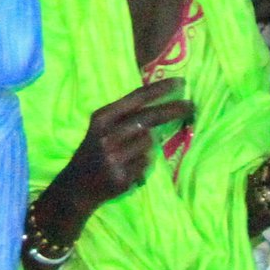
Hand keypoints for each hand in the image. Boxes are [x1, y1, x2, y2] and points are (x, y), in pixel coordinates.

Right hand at [53, 77, 197, 217]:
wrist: (77, 187)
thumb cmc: (94, 150)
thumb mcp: (102, 126)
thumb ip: (126, 115)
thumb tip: (163, 102)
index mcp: (102, 117)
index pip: (137, 98)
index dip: (161, 89)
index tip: (182, 83)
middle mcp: (108, 136)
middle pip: (149, 118)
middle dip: (174, 110)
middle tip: (192, 105)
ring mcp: (115, 158)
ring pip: (151, 142)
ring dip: (150, 145)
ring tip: (133, 151)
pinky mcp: (122, 177)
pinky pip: (147, 163)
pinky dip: (144, 163)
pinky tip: (129, 167)